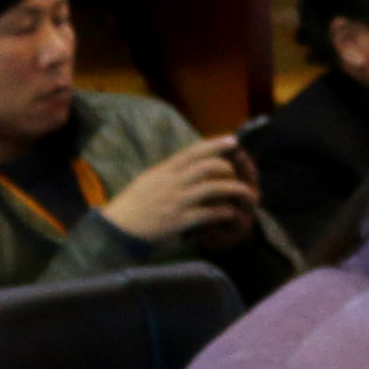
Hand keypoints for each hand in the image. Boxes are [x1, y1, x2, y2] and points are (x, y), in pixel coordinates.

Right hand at [100, 132, 262, 249]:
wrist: (120, 227)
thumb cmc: (134, 204)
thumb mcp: (149, 179)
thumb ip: (169, 171)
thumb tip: (188, 162)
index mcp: (164, 170)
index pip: (192, 151)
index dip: (215, 144)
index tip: (233, 141)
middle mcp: (172, 182)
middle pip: (207, 167)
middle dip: (228, 169)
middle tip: (238, 174)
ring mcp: (177, 201)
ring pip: (213, 188)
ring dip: (235, 189)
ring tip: (248, 194)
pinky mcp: (180, 221)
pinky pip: (209, 213)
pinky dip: (224, 211)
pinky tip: (233, 213)